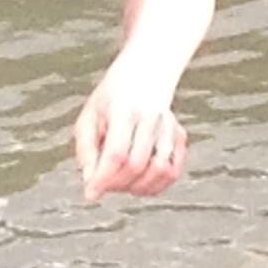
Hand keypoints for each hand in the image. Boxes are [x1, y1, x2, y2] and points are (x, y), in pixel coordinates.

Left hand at [73, 62, 186, 200]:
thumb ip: (86, 150)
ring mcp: (169, 126)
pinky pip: (173, 171)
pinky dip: (156, 185)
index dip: (104, 178)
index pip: (117, 153)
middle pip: (137, 164)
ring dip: (138, 187)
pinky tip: (140, 183)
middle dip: (118, 184)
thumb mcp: (89, 118)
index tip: (91, 194)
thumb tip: (90, 184)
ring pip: (160, 170)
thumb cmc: (111, 101)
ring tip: (122, 184)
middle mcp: (151, 117)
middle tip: (104, 186)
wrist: (144, 73)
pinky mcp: (181, 136)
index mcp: (123, 110)